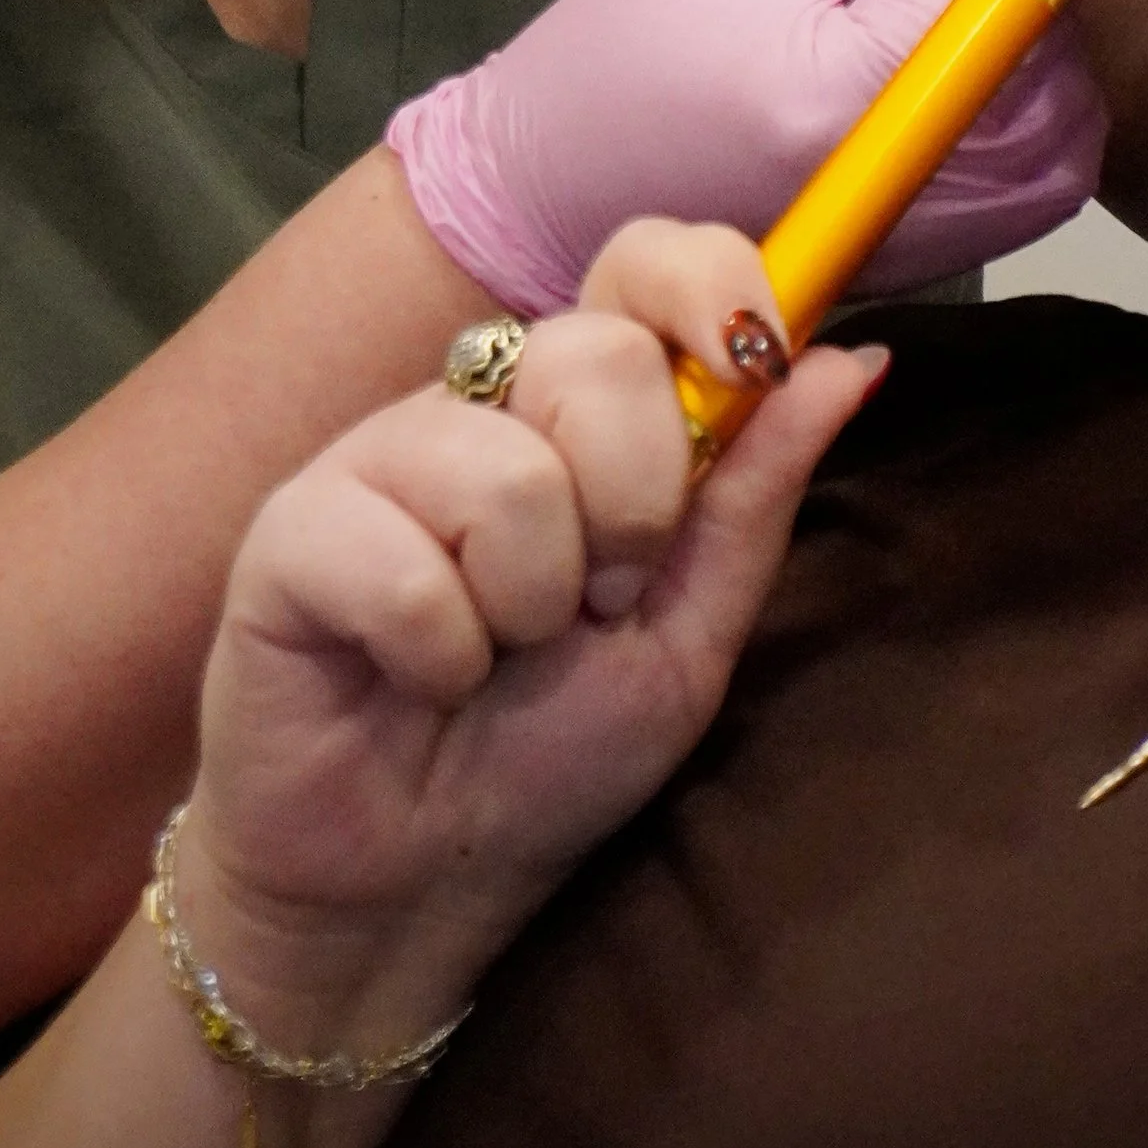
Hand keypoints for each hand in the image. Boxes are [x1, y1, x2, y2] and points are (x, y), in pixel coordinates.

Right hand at [165, 230, 880, 1063]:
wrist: (412, 885)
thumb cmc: (547, 757)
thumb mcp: (687, 638)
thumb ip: (755, 497)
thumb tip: (856, 360)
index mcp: (579, 411)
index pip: (644, 263)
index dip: (709, 283)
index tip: (753, 359)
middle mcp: (479, 404)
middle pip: (597, 353)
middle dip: (636, 506)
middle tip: (600, 602)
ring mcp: (378, 454)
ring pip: (510, 473)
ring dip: (531, 607)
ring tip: (494, 657)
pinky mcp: (291, 527)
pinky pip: (405, 565)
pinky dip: (436, 654)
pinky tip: (414, 678)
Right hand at [387, 0, 1135, 313]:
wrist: (555, 189)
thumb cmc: (636, 46)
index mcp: (852, 86)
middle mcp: (909, 179)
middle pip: (1059, 55)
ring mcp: (934, 233)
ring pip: (1070, 113)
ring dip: (1045, 35)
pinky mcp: (942, 255)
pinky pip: (1044, 167)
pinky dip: (1031, 98)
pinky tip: (965, 53)